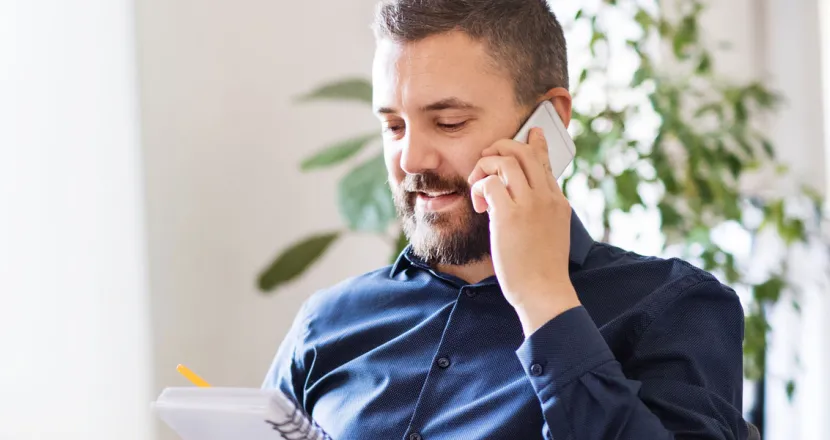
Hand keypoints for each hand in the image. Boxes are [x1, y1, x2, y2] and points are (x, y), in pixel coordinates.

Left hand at [468, 128, 580, 336]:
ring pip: (505, 160)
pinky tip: (480, 207)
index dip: (535, 144)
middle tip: (485, 160)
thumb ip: (542, 212)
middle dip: (500, 148)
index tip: (532, 133)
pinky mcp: (510, 215)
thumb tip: (523, 202)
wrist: (545, 292)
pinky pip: (490, 183)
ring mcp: (530, 204)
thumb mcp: (552, 233)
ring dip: (485, 167)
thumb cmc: (543, 269)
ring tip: (478, 186)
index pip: (545, 161)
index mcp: (558, 201)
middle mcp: (546, 197)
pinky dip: (479, 188)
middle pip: (523, 151)